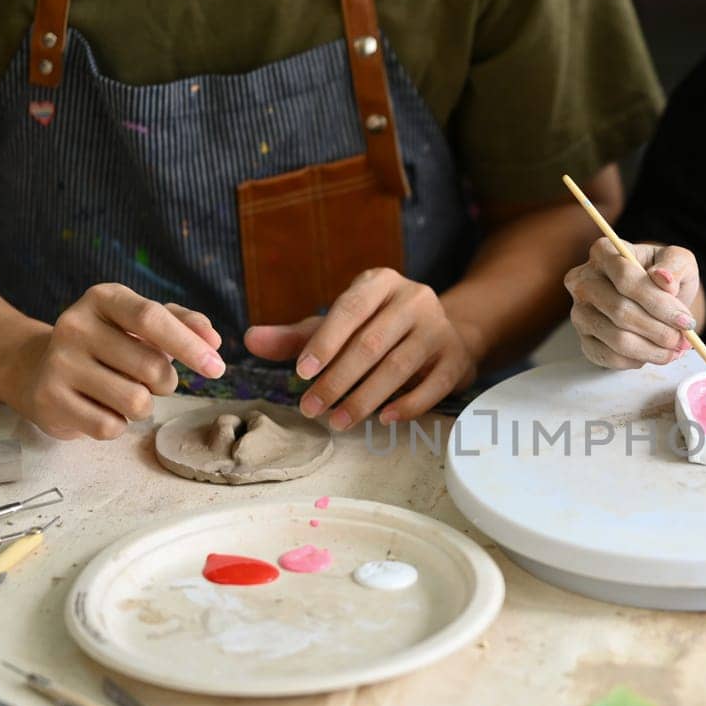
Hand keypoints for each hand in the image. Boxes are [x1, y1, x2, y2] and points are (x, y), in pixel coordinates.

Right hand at [3, 283, 224, 439]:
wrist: (39, 368)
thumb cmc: (109, 344)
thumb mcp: (142, 323)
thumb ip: (184, 323)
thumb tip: (213, 341)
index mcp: (103, 299)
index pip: (152, 318)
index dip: (190, 345)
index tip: (217, 368)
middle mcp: (75, 325)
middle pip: (151, 367)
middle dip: (166, 382)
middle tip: (152, 379)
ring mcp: (59, 363)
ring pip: (135, 402)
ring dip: (143, 405)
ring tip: (124, 392)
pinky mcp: (49, 400)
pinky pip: (110, 427)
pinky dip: (117, 424)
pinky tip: (100, 408)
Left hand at [244, 268, 478, 427]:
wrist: (445, 333)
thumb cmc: (380, 330)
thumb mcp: (340, 327)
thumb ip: (297, 336)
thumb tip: (249, 340)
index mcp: (380, 283)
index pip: (349, 309)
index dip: (324, 342)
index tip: (300, 374)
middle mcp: (414, 299)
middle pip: (371, 343)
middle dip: (337, 380)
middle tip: (311, 408)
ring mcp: (439, 328)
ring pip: (399, 367)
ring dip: (365, 398)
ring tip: (338, 421)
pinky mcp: (456, 358)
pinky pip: (432, 386)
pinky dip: (407, 405)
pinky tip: (383, 419)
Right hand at [563, 240, 699, 368]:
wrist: (656, 302)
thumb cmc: (665, 278)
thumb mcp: (679, 261)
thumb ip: (675, 264)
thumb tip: (663, 278)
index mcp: (603, 252)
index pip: (625, 278)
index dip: (658, 303)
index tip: (685, 320)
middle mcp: (583, 281)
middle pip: (620, 311)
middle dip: (659, 330)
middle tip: (684, 340)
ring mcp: (580, 313)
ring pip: (617, 339)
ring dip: (653, 349)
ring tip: (676, 349)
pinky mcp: (584, 341)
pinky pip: (610, 357)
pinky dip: (639, 360)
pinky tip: (656, 353)